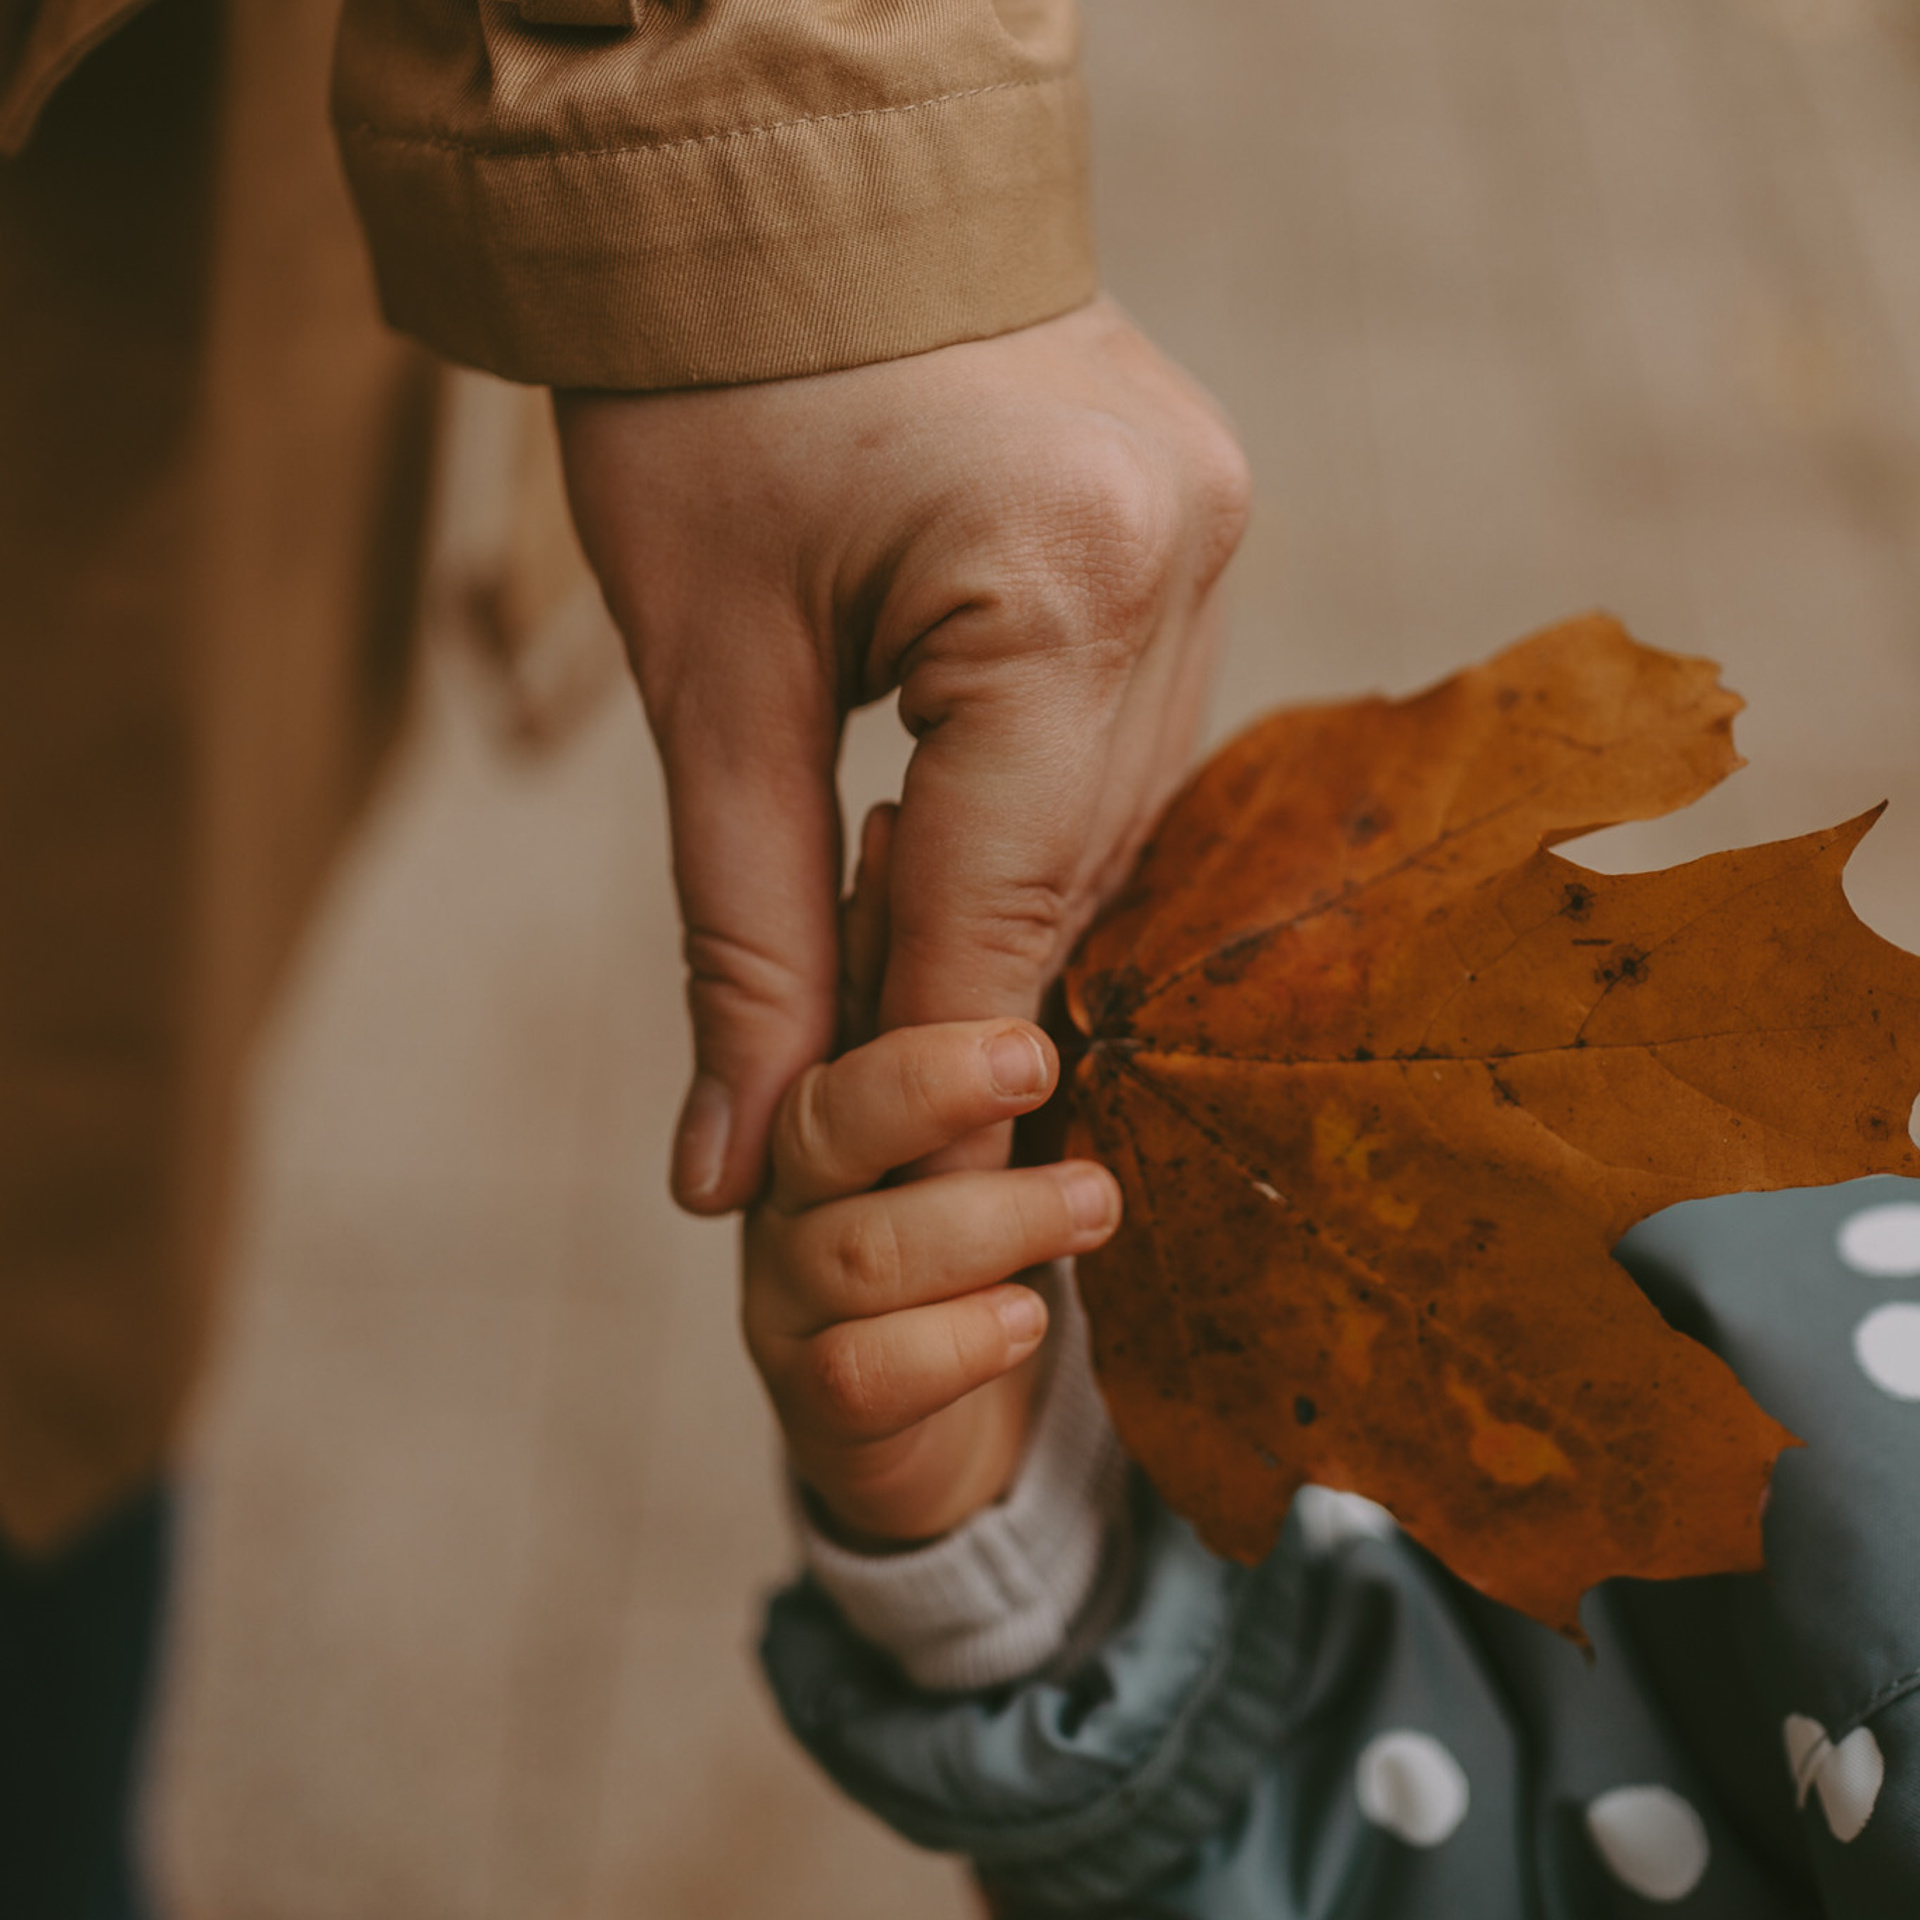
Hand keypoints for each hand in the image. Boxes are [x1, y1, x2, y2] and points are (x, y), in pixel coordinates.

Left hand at [556, 297, 1250, 1210]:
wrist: (780, 184)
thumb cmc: (703, 395)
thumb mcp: (700, 675)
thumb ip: (738, 936)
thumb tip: (738, 1164)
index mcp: (1053, 577)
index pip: (1001, 899)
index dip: (934, 1058)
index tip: (881, 1183)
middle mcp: (1176, 553)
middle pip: (1078, 867)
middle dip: (969, 986)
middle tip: (886, 1107)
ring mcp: (1209, 524)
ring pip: (1124, 810)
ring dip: (1018, 903)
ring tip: (919, 980)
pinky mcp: (1200, 514)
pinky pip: (1142, 727)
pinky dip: (1054, 808)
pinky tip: (983, 842)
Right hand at [743, 1016, 1121, 1542]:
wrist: (985, 1405)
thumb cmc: (1023, 1217)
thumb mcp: (1039, 1100)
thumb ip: (1029, 1024)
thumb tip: (1071, 985)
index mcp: (837, 1075)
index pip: (827, 1014)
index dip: (914, 1026)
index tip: (1021, 1026)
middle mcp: (788, 1173)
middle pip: (815, 1118)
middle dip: (929, 1091)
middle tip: (1036, 1068)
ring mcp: (784, 1280)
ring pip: (857, 1249)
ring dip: (991, 1225)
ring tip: (1093, 1207)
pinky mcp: (807, 1387)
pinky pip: (859, 1368)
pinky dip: (956, 1343)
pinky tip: (1026, 1318)